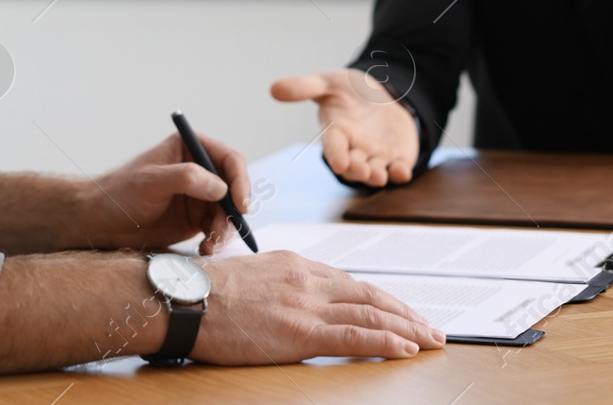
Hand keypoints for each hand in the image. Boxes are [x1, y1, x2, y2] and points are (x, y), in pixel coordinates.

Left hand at [82, 131, 251, 254]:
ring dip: (224, 230)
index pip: (229, 160)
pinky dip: (216, 240)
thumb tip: (221, 187)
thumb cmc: (121, 192)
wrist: (102, 221)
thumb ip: (186, 178)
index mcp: (190, 148)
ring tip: (209, 246)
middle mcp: (200, 170)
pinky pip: (217, 229)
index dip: (241, 181)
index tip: (241, 205)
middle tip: (223, 231)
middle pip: (234, 189)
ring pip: (228, 212)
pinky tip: (205, 250)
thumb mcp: (151, 181)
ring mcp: (199, 196)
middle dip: (234, 212)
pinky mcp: (196, 219)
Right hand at [192, 250, 444, 363]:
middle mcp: (307, 279)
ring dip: (407, 327)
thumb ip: (277, 286)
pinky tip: (406, 348)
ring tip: (430, 339)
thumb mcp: (248, 278)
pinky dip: (386, 341)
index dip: (380, 299)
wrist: (183, 298)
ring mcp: (306, 304)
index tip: (399, 311)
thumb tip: (287, 303)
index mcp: (294, 264)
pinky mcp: (301, 332)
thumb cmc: (203, 294)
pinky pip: (355, 336)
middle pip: (370, 294)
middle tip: (430, 328)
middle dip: (404, 312)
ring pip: (371, 313)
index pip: (349, 282)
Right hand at [270, 69, 417, 186]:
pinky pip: (399, 169)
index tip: (338, 162)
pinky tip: (402, 172)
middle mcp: (355, 148)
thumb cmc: (348, 91)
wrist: (380, 95)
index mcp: (336, 131)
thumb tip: (273, 88)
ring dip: (376, 176)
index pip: (333, 145)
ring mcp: (376, 155)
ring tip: (378, 177)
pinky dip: (400, 173)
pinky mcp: (397, 157)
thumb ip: (304, 87)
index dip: (335, 154)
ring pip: (375, 172)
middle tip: (360, 170)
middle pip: (353, 165)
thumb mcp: (328, 82)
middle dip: (356, 170)